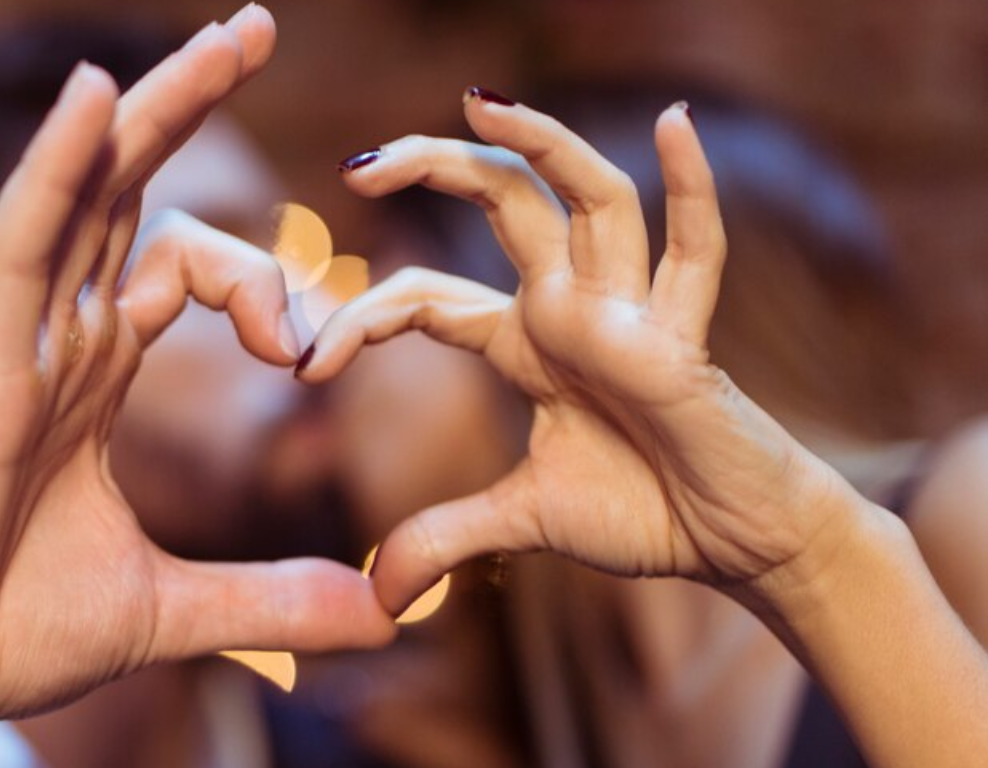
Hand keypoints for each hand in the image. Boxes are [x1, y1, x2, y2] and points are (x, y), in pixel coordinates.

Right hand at [0, 7, 392, 754]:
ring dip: (151, 110)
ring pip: (79, 194)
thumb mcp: (169, 609)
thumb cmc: (0, 633)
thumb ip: (275, 599)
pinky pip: (12, 245)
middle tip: (256, 28)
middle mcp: (52, 342)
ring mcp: (9, 349)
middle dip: (191, 111)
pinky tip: (97, 92)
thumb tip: (386, 616)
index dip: (262, 286)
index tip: (311, 355)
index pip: (180, 270)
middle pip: (127, 194)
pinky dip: (53, 170)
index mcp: (91, 377)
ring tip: (228, 39)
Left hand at [301, 91, 859, 615]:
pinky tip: (672, 123)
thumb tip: (378, 596)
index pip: (430, 300)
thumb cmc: (642, 511)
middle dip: (434, 170)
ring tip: (479, 102)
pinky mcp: (682, 342)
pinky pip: (695, 253)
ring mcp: (630, 315)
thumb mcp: (523, 521)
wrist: (733, 542)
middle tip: (358, 162)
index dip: (364, 323)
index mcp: (528, 342)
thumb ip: (449, 539)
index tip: (306, 366)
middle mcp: (573, 308)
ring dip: (541, 148)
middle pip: (503, 208)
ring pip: (589, 204)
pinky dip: (692, 188)